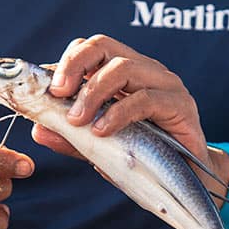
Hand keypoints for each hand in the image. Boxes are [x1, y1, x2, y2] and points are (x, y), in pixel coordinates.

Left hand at [32, 35, 228, 208]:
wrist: (190, 183)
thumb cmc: (145, 157)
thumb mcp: (100, 147)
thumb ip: (72, 137)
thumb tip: (38, 131)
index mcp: (124, 72)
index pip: (90, 49)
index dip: (64, 63)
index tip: (45, 90)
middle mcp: (144, 70)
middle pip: (103, 45)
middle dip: (74, 65)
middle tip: (57, 94)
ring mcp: (165, 84)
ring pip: (123, 67)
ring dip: (92, 92)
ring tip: (76, 120)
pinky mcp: (181, 105)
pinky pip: (146, 98)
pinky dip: (118, 113)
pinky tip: (102, 130)